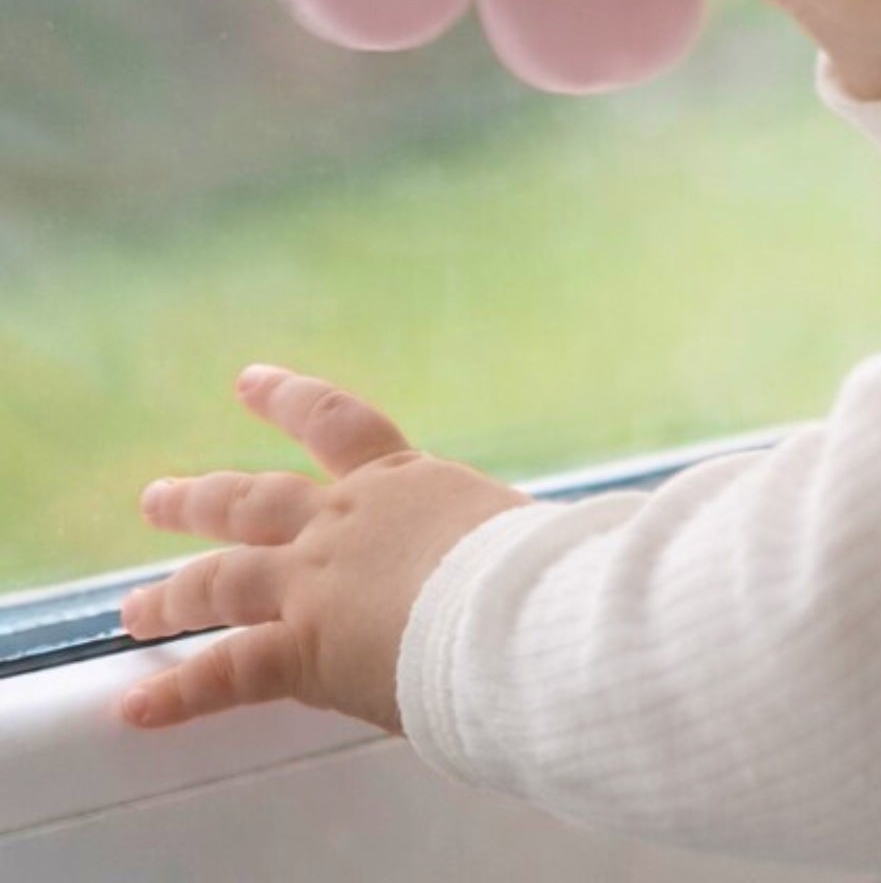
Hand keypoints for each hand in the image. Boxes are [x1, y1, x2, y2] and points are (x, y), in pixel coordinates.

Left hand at [117, 364, 533, 735]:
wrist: (514, 606)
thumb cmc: (540, 564)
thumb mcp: (515, 525)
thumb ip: (495, 534)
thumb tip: (536, 550)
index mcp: (404, 481)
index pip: (337, 422)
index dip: (288, 398)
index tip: (248, 380)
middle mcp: (345, 521)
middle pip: (254, 500)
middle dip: (200, 498)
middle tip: (157, 497)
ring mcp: (314, 582)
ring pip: (223, 580)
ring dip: (172, 594)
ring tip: (134, 608)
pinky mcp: (302, 648)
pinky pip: (226, 672)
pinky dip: (178, 692)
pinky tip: (136, 707)